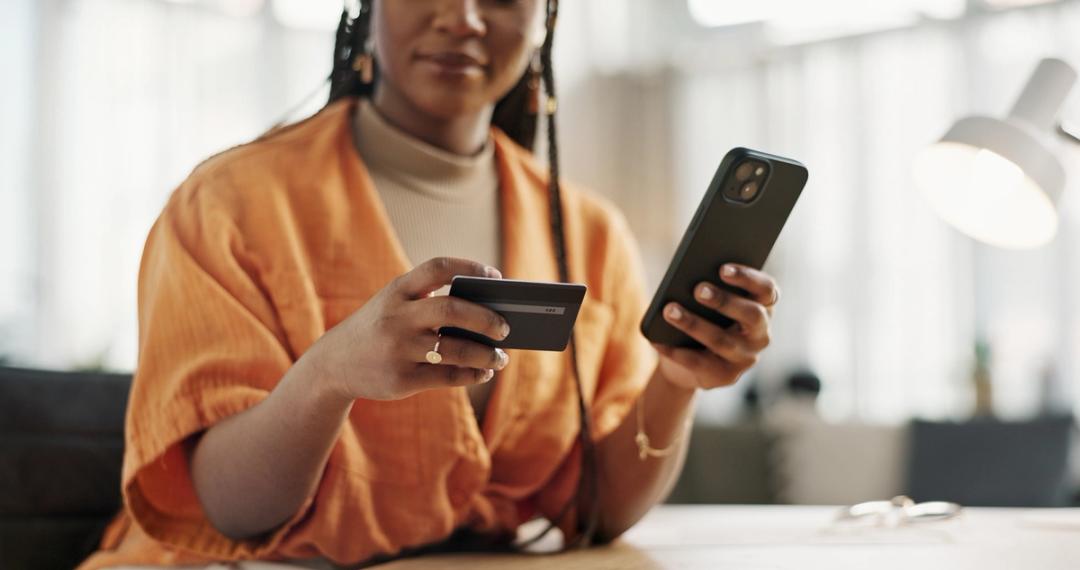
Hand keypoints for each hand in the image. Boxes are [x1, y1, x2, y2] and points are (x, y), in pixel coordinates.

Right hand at [307, 257, 512, 400]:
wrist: (333, 364)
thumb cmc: (378, 328)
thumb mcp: (393, 305)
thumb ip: (429, 302)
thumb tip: (486, 312)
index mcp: (397, 291)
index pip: (437, 268)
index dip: (470, 267)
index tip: (495, 275)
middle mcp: (397, 318)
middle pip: (451, 310)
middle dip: (486, 318)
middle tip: (506, 328)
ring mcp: (399, 349)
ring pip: (455, 349)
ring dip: (486, 354)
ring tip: (501, 357)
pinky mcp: (402, 379)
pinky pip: (448, 377)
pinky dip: (472, 375)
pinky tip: (483, 372)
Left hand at [651, 264, 778, 390]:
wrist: (687, 361)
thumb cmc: (700, 317)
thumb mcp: (705, 301)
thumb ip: (706, 286)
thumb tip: (688, 276)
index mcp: (763, 306)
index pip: (766, 289)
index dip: (748, 278)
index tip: (723, 268)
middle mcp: (761, 333)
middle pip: (752, 315)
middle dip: (724, 301)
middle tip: (698, 289)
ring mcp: (746, 358)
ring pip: (721, 340)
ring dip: (694, 324)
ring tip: (669, 310)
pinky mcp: (726, 376)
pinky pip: (699, 363)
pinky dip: (675, 350)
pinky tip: (657, 340)